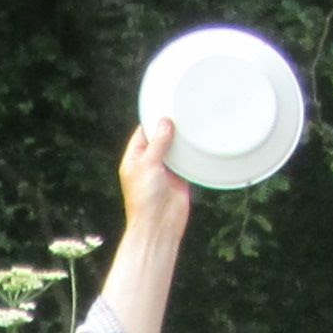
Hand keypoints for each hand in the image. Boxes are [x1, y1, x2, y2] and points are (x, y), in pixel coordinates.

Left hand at [118, 117, 192, 247]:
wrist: (159, 225)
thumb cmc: (145, 199)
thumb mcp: (148, 165)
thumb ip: (157, 143)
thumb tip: (164, 123)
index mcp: (134, 159)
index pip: (142, 133)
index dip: (152, 120)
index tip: (164, 106)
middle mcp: (149, 164)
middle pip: (160, 139)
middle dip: (169, 128)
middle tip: (181, 111)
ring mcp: (164, 171)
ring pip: (174, 150)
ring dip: (181, 140)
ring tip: (192, 122)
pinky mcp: (179, 179)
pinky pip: (186, 162)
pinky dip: (191, 154)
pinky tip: (198, 141)